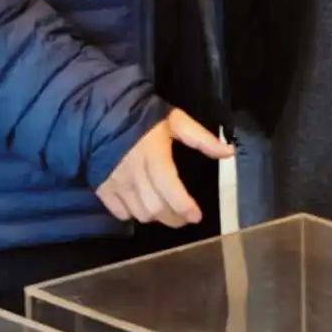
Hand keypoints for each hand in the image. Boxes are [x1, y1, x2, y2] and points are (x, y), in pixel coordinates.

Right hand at [100, 110, 233, 225]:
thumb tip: (229, 153)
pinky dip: (133, 214)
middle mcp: (134, 173)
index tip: (196, 216)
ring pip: (140, 213)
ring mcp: (116, 182)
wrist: (102, 113)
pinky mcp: (102, 188)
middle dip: (174, 218)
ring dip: (156, 217)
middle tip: (185, 217)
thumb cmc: (144, 118)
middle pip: (156, 208)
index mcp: (154, 155)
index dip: (185, 208)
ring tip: (165, 210)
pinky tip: (141, 205)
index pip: (171, 190)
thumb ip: (202, 139)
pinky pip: (120, 212)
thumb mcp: (176, 121)